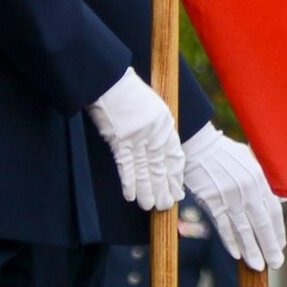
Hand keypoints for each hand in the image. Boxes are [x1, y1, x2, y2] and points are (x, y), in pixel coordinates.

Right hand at [87, 68, 184, 210]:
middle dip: (163, 188)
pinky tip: (131, 196)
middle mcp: (154, 133)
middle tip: (165, 205)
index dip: (175, 176)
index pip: (174, 156)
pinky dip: (129, 182)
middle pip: (160, 167)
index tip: (177, 191)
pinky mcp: (119, 140)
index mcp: (165, 124)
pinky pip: (125, 166)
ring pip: (144, 170)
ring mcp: (137, 137)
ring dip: (147, 190)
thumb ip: (157, 127)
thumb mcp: (152, 106)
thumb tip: (156, 148)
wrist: (109, 80)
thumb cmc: (128, 91)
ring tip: (150, 207)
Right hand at [182, 124, 285, 270]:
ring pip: (243, 229)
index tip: (279, 246)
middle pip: (262, 224)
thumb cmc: (223, 153)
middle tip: (275, 263)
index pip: (274, 212)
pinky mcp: (212, 200)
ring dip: (251, 250)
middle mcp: (248, 189)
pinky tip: (236, 254)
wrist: (197, 144)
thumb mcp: (249, 162)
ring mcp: (229, 196)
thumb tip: (280, 200)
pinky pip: (223, 225)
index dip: (277, 232)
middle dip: (269, 246)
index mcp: (259, 179)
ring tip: (257, 266)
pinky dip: (230, 241)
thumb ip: (265, 182)